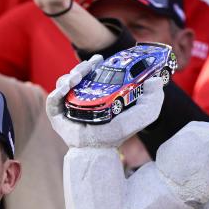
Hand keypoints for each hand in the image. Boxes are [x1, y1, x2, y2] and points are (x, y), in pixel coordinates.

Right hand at [46, 55, 164, 148]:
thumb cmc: (118, 134)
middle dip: (81, 67)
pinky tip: (66, 89)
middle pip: (76, 75)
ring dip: (69, 76)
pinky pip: (52, 100)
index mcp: (96, 94)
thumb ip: (154, 100)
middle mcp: (80, 97)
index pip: (92, 73)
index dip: (94, 64)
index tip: (100, 59)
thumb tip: (156, 80)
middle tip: (90, 65)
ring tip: (77, 78)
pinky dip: (57, 92)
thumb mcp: (142, 115)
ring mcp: (67, 105)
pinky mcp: (57, 115)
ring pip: (63, 83)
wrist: (100, 150)